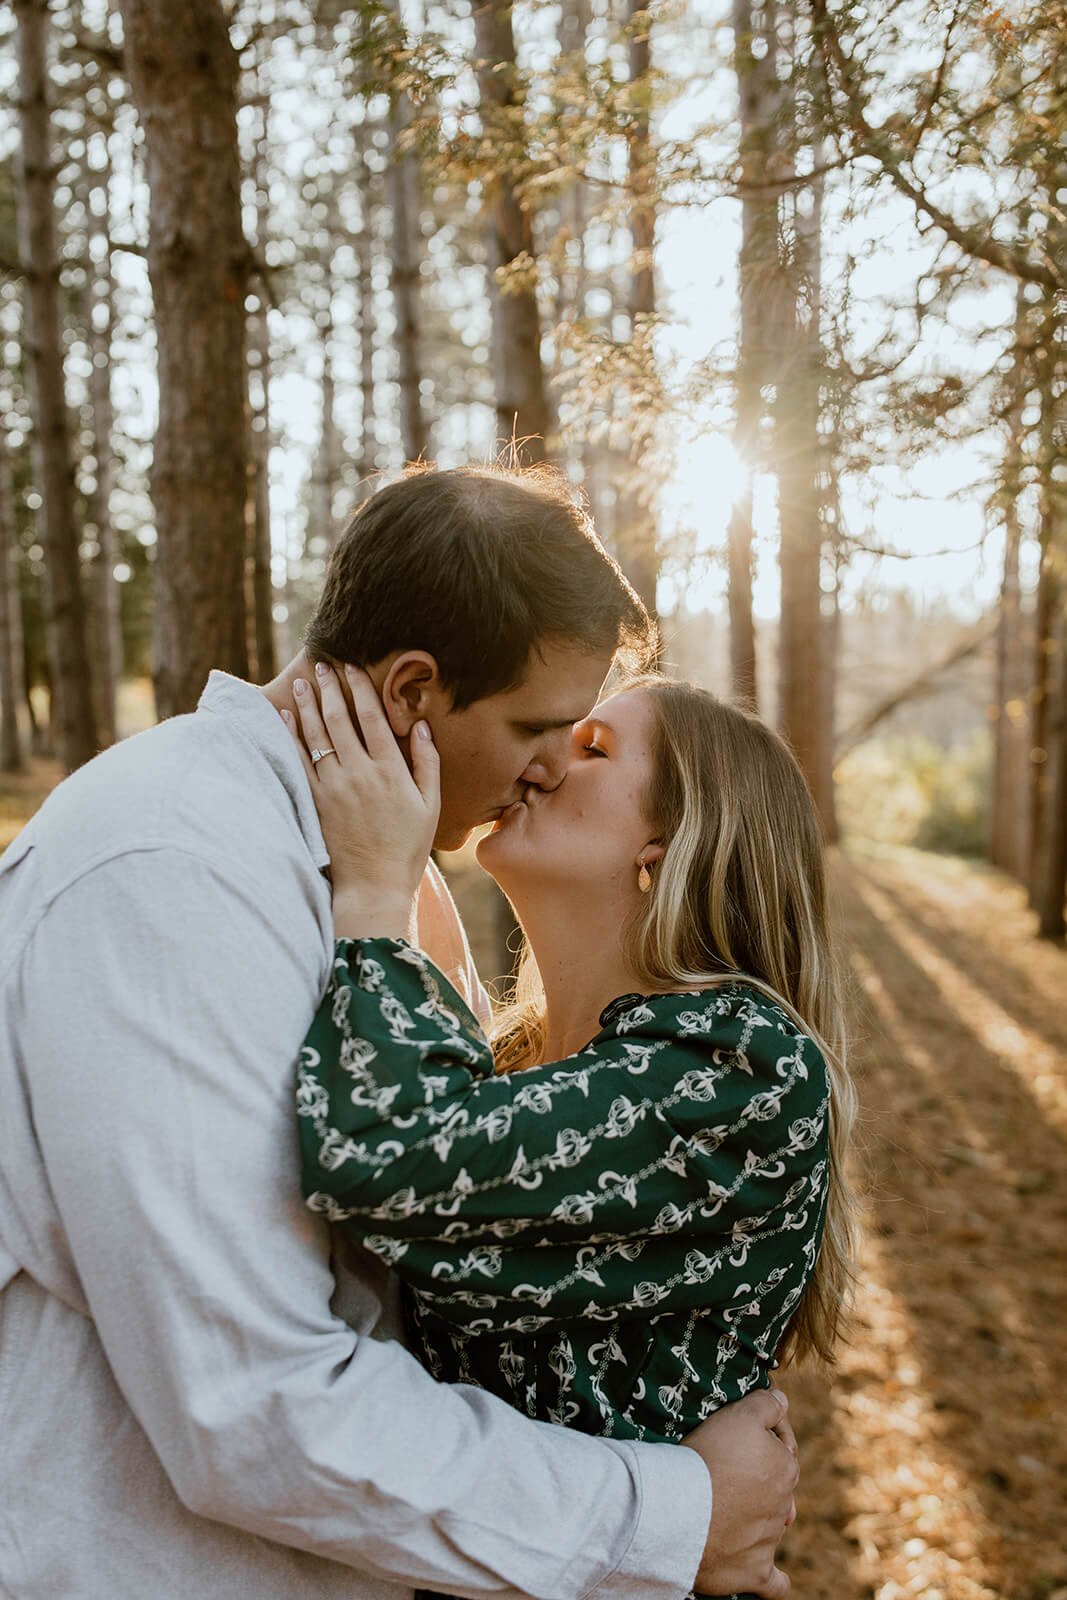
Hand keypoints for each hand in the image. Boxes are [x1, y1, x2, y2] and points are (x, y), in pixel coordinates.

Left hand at [283, 663, 439, 937]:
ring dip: (307, 706)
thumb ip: (427, 763)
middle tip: (321, 666)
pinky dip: (290, 736)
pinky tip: (284, 718)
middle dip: (329, 689)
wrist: (372, 885)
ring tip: (302, 684)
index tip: (352, 668)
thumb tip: (421, 726)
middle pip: (340, 720)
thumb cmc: (406, 848)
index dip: (360, 689)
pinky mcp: (316, 802)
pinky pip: (299, 761)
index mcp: (391, 771)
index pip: (372, 718)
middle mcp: (360, 773)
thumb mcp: (430, 806)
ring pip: (316, 736)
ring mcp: (334, 787)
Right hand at [682, 1388, 798, 1598]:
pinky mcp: (753, 1573)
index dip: (763, 1435)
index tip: (735, 1433)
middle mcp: (784, 1507)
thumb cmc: (709, 1458)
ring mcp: (770, 1542)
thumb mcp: (740, 1414)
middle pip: (775, 1487)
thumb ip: (766, 1404)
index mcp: (786, 1468)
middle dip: (758, 1478)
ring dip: (757, 1520)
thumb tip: (782, 1400)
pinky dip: (773, 1581)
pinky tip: (772, 1579)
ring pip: (771, 1528)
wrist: (682, 1512)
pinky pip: (773, 1583)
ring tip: (724, 1510)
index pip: (782, 1447)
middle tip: (725, 1469)